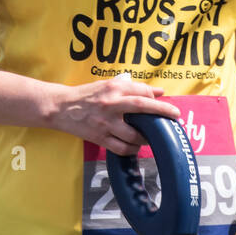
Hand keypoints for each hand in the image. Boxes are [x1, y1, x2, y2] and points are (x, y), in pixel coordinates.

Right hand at [50, 76, 178, 155]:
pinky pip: (121, 148)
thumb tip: (157, 91)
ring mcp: (105, 123)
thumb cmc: (85, 95)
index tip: (162, 100)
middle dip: (161, 110)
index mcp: (112, 88)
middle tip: (175, 115)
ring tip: (151, 137)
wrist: (60, 107)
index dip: (154, 96)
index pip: (140, 91)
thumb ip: (129, 86)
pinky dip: (132, 149)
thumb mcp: (106, 84)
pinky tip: (135, 147)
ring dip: (146, 137)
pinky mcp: (99, 137)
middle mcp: (110, 104)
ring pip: (133, 133)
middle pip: (141, 106)